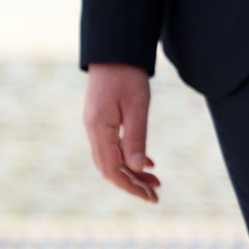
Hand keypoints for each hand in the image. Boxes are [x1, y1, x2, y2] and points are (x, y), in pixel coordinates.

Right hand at [83, 63, 159, 202]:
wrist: (114, 51)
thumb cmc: (127, 77)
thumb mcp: (137, 108)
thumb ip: (136, 139)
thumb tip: (135, 170)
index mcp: (99, 128)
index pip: (112, 169)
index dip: (131, 186)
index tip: (151, 197)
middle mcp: (93, 129)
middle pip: (108, 168)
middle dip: (131, 184)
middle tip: (156, 195)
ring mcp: (95, 124)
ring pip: (111, 158)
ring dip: (131, 172)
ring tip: (156, 181)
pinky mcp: (101, 119)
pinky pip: (112, 146)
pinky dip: (128, 158)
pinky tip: (146, 162)